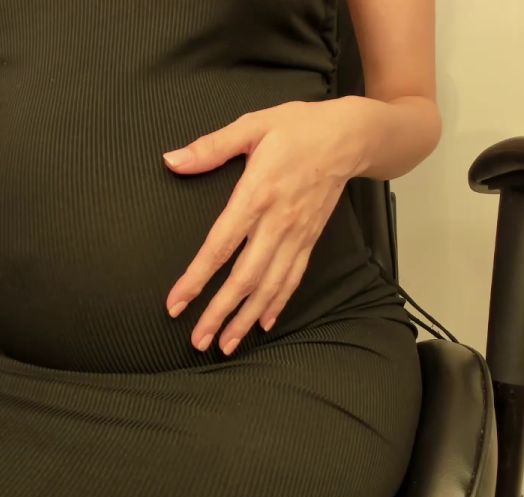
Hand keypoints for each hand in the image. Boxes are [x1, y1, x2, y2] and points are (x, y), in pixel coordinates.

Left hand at [162, 99, 367, 355]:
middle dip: (220, 313)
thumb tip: (172, 160)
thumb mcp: (252, 125)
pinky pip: (293, 277)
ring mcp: (297, 234)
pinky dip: (278, 303)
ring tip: (226, 344)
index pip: (220, 246)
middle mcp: (278, 221)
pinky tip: (263, 323)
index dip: (196, 278)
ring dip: (246, 318)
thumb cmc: (300, 127)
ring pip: (270, 286)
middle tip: (197, 340)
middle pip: (245, 277)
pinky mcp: (310, 239)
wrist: (351, 136)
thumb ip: (210, 147)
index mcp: (257, 193)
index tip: (176, 303)